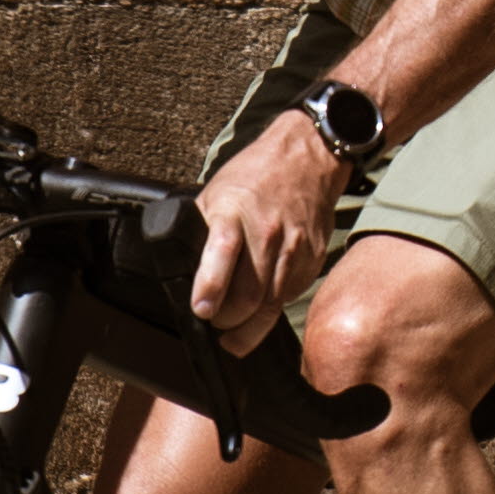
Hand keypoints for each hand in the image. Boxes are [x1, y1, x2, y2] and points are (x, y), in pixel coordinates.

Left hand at [186, 113, 344, 354]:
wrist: (306, 157)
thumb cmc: (254, 176)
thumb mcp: (215, 194)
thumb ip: (201, 231)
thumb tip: (181, 266)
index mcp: (234, 213)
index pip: (223, 253)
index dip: (211, 286)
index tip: (202, 310)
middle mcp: (267, 232)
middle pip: (250, 295)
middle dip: (228, 321)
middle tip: (216, 323)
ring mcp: (294, 247)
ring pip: (272, 304)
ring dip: (250, 327)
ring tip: (234, 336)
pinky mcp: (313, 258)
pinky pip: (290, 295)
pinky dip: (273, 306)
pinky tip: (262, 304)